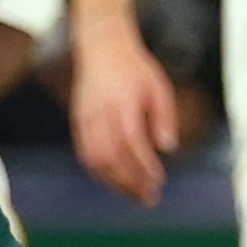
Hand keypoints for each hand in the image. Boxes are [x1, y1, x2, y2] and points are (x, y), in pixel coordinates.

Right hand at [67, 21, 176, 204]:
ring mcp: (86, 119)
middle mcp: (101, 114)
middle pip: (112, 158)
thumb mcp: (159, 87)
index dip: (144, 166)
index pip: (132, 143)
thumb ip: (164, 117)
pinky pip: (85, 155)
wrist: (101, 48)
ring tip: (134, 195)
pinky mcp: (78, 123)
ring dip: (115, 183)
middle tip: (149, 198)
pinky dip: (100, 173)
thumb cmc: (135, 69)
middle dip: (131, 182)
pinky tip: (115, 182)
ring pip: (96, 160)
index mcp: (123, 104)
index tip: (158, 181)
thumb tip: (168, 149)